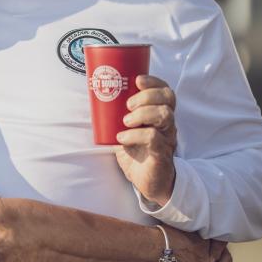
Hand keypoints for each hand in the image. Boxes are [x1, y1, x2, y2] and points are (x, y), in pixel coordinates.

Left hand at [115, 75, 176, 205]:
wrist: (146, 181)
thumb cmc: (136, 152)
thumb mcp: (125, 130)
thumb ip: (116, 117)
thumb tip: (93, 99)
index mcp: (160, 114)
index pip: (165, 91)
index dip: (154, 82)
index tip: (137, 80)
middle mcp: (167, 123)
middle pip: (167, 98)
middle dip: (146, 96)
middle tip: (127, 106)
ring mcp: (167, 137)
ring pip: (164, 114)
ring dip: (142, 113)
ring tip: (125, 121)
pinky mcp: (162, 153)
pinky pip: (154, 137)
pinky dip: (135, 135)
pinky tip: (122, 138)